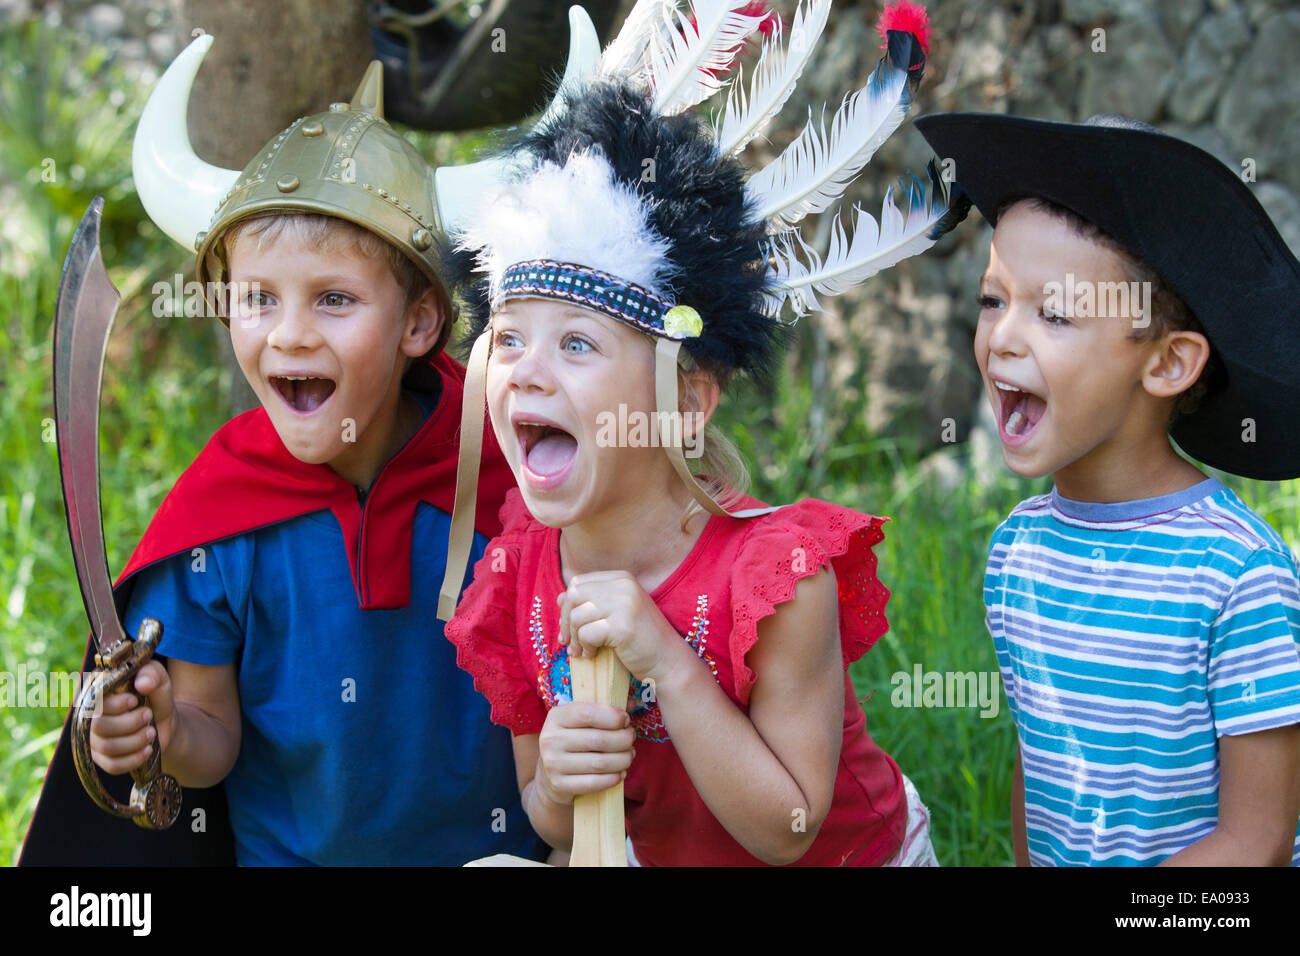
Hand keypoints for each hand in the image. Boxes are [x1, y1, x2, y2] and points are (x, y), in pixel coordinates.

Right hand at [88, 660, 174, 774]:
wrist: (164, 720)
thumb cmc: (155, 695)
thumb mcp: (159, 679)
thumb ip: (152, 674)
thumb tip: (142, 684)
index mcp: (99, 694)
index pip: (94, 702)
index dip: (115, 704)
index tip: (135, 701)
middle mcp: (90, 717)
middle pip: (99, 726)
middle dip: (130, 723)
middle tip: (149, 715)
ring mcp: (94, 740)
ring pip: (107, 747)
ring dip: (135, 740)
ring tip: (151, 731)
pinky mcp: (102, 759)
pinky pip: (112, 766)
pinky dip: (134, 759)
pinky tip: (147, 749)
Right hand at [535, 702, 634, 805]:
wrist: (549, 775)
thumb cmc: (573, 741)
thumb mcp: (580, 721)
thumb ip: (604, 710)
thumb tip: (632, 704)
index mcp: (556, 717)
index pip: (587, 714)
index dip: (613, 717)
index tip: (626, 720)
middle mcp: (550, 739)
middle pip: (598, 739)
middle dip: (623, 739)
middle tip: (631, 738)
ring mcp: (553, 764)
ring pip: (600, 763)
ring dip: (622, 759)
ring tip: (629, 755)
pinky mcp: (559, 785)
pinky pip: (594, 783)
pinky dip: (613, 778)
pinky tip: (620, 773)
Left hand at [556, 570, 680, 681]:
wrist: (669, 661)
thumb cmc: (640, 639)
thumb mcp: (616, 613)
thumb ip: (591, 602)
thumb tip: (559, 598)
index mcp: (622, 578)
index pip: (578, 583)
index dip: (568, 606)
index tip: (570, 628)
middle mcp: (624, 585)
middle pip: (573, 596)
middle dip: (566, 621)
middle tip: (569, 642)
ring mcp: (625, 604)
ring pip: (578, 616)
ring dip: (575, 638)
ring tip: (583, 651)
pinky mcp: (623, 626)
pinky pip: (587, 634)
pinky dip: (585, 648)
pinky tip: (593, 655)